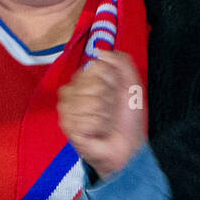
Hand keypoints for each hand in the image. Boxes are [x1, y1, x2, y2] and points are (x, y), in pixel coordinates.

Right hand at [58, 49, 145, 179]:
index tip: (116, 93)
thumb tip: (100, 51)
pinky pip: (83, 120)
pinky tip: (97, 132)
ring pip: (87, 102)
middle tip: (110, 111)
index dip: (111, 81)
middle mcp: (74, 92)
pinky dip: (97, 127)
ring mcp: (68, 109)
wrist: (127, 147)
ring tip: (104, 122)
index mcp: (87, 79)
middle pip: (90, 83)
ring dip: (103, 115)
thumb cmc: (128, 118)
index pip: (94, 67)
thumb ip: (121, 62)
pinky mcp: (67, 125)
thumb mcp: (132, 84)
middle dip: (108, 99)